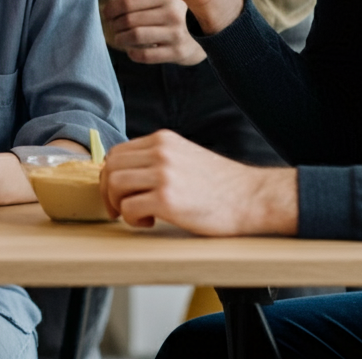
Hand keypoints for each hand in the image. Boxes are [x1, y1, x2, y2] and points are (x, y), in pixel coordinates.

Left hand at [100, 130, 297, 235]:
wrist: (253, 198)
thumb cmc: (222, 186)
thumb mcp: (185, 157)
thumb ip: (159, 159)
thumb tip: (130, 173)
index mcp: (163, 140)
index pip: (118, 152)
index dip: (111, 174)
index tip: (116, 191)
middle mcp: (160, 152)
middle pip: (111, 166)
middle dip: (108, 190)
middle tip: (117, 208)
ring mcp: (162, 174)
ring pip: (115, 184)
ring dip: (118, 204)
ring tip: (138, 214)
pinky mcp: (167, 199)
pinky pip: (129, 207)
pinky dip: (131, 218)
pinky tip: (150, 222)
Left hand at [104, 0, 205, 64]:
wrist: (207, 33)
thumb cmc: (174, 12)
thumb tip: (106, 7)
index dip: (111, 8)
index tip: (107, 13)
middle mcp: (172, 12)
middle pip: (129, 18)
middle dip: (114, 24)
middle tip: (113, 27)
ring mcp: (177, 32)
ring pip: (134, 35)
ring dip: (120, 38)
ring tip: (119, 38)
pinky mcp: (179, 52)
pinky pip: (146, 55)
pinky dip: (133, 53)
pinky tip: (132, 50)